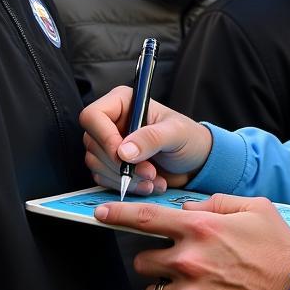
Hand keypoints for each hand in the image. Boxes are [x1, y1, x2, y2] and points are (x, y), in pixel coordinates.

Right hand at [80, 86, 212, 193]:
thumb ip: (152, 138)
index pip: (93, 116)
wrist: (196, 163)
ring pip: (96, 164)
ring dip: (125, 178)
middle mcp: (112, 122)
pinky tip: (148, 184)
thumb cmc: (190, 139)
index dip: (104, 137)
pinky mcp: (111, 165)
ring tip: (154, 179)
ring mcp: (109, 144)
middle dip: (121, 164)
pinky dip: (125, 186)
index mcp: (124, 103)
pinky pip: (103, 178)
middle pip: (93, 144)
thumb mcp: (177, 134)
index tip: (123, 156)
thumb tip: (123, 151)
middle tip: (149, 171)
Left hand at [94, 193, 289, 289]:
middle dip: (159, 261)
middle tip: (186, 265)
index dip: (117, 214)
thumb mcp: (258, 209)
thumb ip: (219, 202)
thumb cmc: (280, 250)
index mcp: (201, 228)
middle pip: (143, 261)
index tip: (101, 213)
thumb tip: (190, 207)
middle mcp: (189, 261)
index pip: (145, 218)